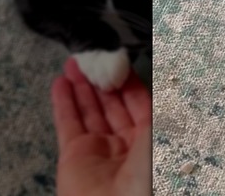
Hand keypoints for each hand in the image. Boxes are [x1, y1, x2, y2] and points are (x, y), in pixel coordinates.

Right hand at [52, 58, 150, 195]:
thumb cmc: (152, 171)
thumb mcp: (164, 132)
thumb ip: (156, 105)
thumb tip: (148, 84)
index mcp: (153, 138)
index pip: (138, 102)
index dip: (127, 81)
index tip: (117, 58)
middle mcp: (126, 143)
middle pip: (111, 104)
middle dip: (101, 80)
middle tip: (91, 55)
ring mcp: (98, 150)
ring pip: (89, 110)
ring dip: (81, 86)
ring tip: (74, 61)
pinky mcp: (73, 157)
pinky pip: (68, 124)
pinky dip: (63, 103)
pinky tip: (60, 82)